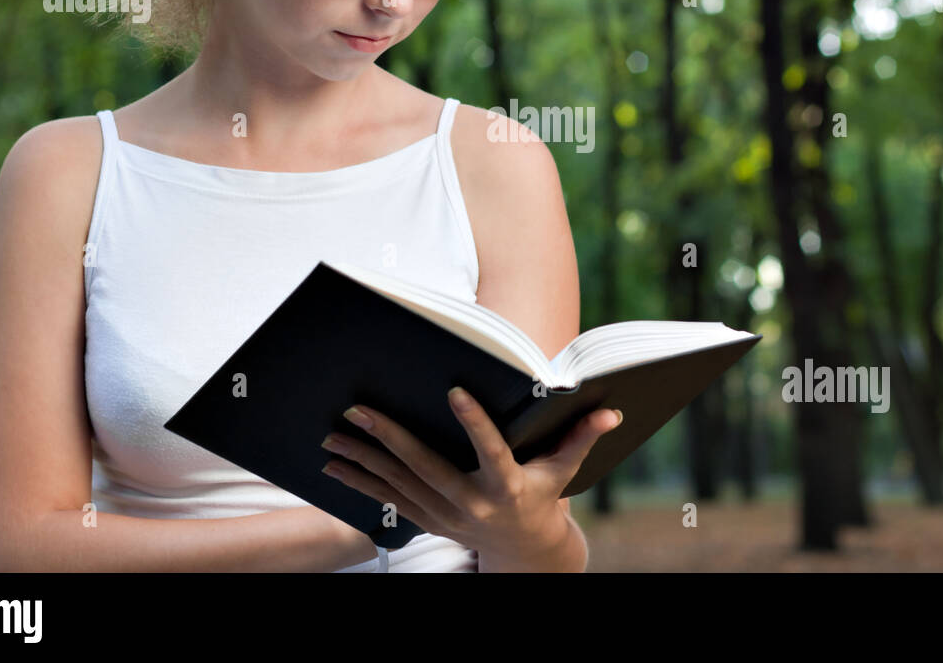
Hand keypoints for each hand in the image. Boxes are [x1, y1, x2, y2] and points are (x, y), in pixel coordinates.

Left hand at [320, 388, 621, 564]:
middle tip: (357, 410)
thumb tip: (611, 412)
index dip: (475, 422)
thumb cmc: (544, 496)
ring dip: (362, 460)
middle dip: (388, 438)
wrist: (524, 552)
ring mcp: (446, 515)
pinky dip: (361, 484)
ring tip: (332, 436)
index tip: (455, 391)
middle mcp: (473, 503)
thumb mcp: (564, 470)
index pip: (490, 450)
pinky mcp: (429, 521)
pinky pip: (388, 502)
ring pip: (398, 485)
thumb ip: (582, 437)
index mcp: (507, 485)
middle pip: (425, 467)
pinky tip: (334, 467)